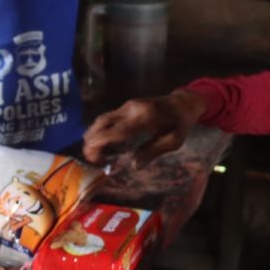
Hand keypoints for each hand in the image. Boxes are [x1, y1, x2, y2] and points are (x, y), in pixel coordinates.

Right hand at [82, 91, 207, 168]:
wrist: (182, 103)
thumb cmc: (180, 124)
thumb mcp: (174, 141)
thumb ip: (154, 151)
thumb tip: (134, 165)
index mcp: (145, 117)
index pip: (118, 129)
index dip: (102, 140)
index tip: (91, 151)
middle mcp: (132, 108)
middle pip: (105, 121)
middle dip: (92, 138)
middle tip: (88, 156)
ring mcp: (128, 106)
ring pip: (104, 118)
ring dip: (94, 133)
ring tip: (90, 152)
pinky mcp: (126, 107)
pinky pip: (109, 117)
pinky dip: (100, 129)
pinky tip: (98, 142)